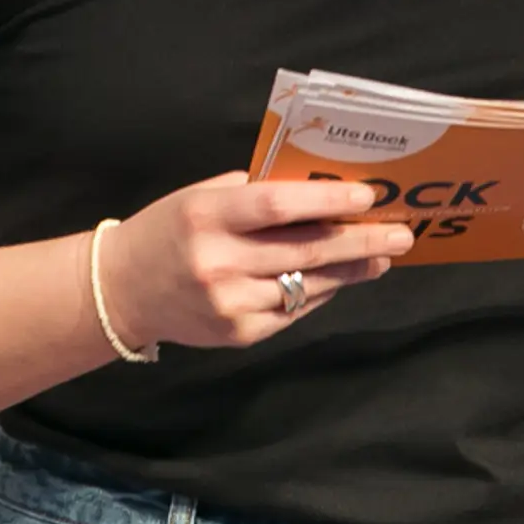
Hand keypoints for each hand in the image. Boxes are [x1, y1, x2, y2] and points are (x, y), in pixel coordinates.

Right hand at [101, 172, 413, 349]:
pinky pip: (292, 310)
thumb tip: (322, 190)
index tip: (367, 194)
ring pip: (307, 284)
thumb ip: (255, 193)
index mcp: (207, 215)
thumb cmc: (170, 230)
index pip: (278, 205)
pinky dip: (318, 292)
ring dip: (350, 270)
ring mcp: (229, 303)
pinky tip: (339, 278)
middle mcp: (218, 261)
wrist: (122, 290)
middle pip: (306, 250)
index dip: (327, 200)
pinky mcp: (237, 334)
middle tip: (401, 234)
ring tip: (382, 256)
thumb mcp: (203, 197)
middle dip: (361, 241)